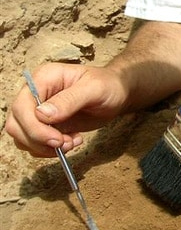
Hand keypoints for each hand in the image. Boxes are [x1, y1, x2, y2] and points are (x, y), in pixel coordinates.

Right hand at [6, 62, 127, 156]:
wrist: (116, 94)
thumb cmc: (107, 86)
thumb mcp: (94, 89)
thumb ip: (69, 100)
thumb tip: (42, 115)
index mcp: (43, 79)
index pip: (22, 106)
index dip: (34, 128)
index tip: (57, 139)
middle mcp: (35, 94)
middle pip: (16, 124)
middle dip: (39, 141)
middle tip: (66, 143)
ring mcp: (38, 111)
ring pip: (22, 137)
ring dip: (44, 148)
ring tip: (71, 142)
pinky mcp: (45, 126)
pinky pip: (35, 144)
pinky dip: (49, 150)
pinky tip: (71, 142)